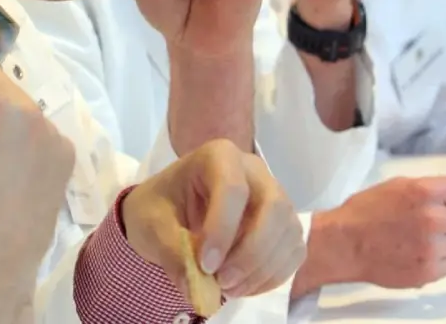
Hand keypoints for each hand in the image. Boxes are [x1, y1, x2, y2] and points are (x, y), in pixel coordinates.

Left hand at [121, 139, 305, 300]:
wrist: (167, 212)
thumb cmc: (158, 208)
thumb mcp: (152, 226)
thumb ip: (173, 253)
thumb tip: (194, 289)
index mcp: (218, 156)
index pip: (232, 188)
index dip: (223, 229)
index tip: (204, 265)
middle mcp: (253, 170)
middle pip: (274, 208)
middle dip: (251, 253)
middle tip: (222, 282)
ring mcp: (274, 195)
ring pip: (288, 233)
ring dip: (261, 270)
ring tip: (227, 288)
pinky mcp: (283, 224)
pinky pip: (293, 251)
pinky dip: (272, 276)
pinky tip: (243, 286)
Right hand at [313, 176, 445, 288]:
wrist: (343, 243)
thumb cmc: (364, 212)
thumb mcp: (396, 187)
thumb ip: (430, 190)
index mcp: (422, 191)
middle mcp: (432, 218)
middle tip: (442, 220)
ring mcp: (433, 247)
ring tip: (418, 238)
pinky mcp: (430, 270)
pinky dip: (439, 259)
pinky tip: (416, 252)